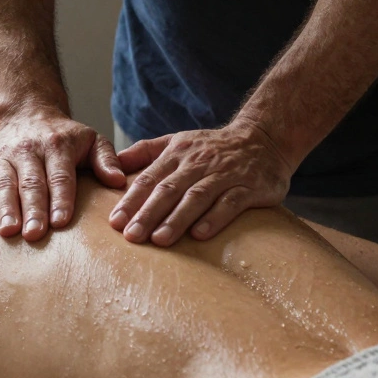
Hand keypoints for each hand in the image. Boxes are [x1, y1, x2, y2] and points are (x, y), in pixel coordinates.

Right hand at [0, 110, 125, 240]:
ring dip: (6, 208)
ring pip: (5, 184)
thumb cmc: (65, 137)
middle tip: (34, 234)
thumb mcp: (92, 140)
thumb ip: (106, 159)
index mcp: (58, 146)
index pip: (60, 176)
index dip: (61, 199)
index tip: (61, 222)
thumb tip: (118, 181)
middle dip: (33, 210)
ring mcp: (5, 156)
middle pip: (32, 183)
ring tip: (8, 231)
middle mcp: (29, 149)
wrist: (28, 114)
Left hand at [109, 119, 294, 246]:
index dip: (131, 200)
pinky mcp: (250, 186)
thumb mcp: (177, 141)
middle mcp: (199, 163)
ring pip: (197, 196)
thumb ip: (145, 152)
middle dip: (148, 213)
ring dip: (177, 219)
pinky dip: (215, 218)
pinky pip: (231, 202)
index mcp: (178, 153)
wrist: (264, 137)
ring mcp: (225, 174)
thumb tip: (113, 164)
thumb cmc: (212, 147)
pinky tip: (200, 235)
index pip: (149, 178)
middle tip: (131, 236)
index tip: (115, 222)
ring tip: (160, 240)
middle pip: (169, 189)